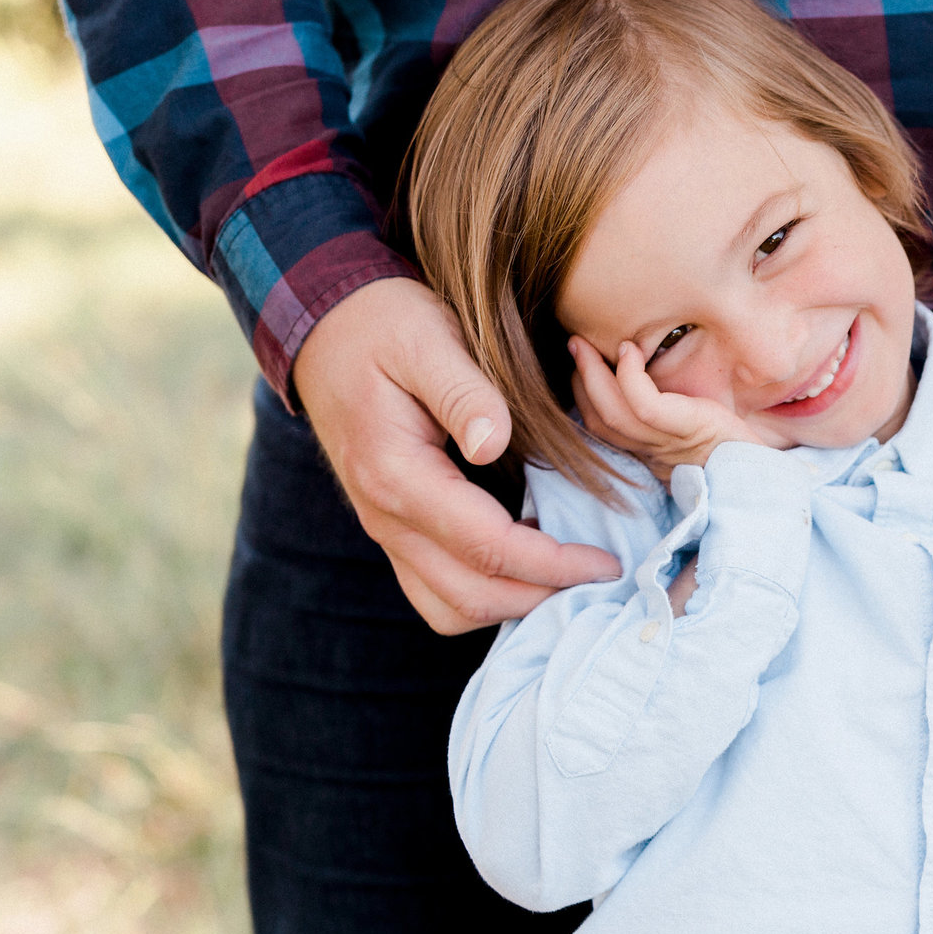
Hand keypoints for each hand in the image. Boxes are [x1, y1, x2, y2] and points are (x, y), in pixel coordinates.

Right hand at [292, 278, 621, 633]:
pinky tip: (529, 565)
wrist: (328, 329)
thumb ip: (464, 392)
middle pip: (470, 597)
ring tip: (567, 578)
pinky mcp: (394, 531)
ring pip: (449, 609)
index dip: (552, 564)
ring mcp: (386, 530)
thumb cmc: (384, 325)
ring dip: (511, 606)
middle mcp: (385, 517)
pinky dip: (487, 594)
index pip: (486, 547)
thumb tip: (495, 444)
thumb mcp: (427, 338)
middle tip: (601, 578)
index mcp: (397, 475)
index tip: (604, 562)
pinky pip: (438, 591)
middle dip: (541, 597)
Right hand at [569, 336, 765, 480]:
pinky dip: (630, 378)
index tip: (578, 365)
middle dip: (580, 380)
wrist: (770, 471)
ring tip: (585, 342)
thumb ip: (669, 413)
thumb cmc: (737, 446)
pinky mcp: (691, 429)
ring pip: (614, 413)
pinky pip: (646, 407)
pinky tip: (628, 352)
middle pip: (599, 421)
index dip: (583, 395)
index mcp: (651, 453)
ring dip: (593, 374)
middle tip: (574, 344)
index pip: (601, 428)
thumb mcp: (695, 427)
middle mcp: (653, 452)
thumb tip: (642, 375)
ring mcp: (670, 443)